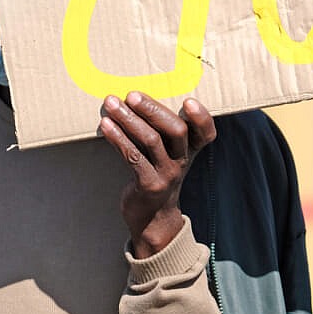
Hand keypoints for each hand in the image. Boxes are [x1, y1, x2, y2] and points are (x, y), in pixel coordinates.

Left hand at [99, 92, 216, 257]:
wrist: (152, 218)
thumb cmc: (155, 174)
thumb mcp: (166, 155)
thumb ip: (160, 132)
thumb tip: (132, 100)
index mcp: (191, 150)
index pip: (206, 133)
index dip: (201, 117)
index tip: (189, 101)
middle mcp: (183, 160)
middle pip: (176, 130)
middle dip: (152, 109)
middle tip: (132, 95)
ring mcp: (167, 174)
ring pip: (151, 140)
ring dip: (129, 119)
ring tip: (112, 104)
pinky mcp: (149, 184)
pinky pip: (133, 156)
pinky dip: (118, 138)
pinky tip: (106, 126)